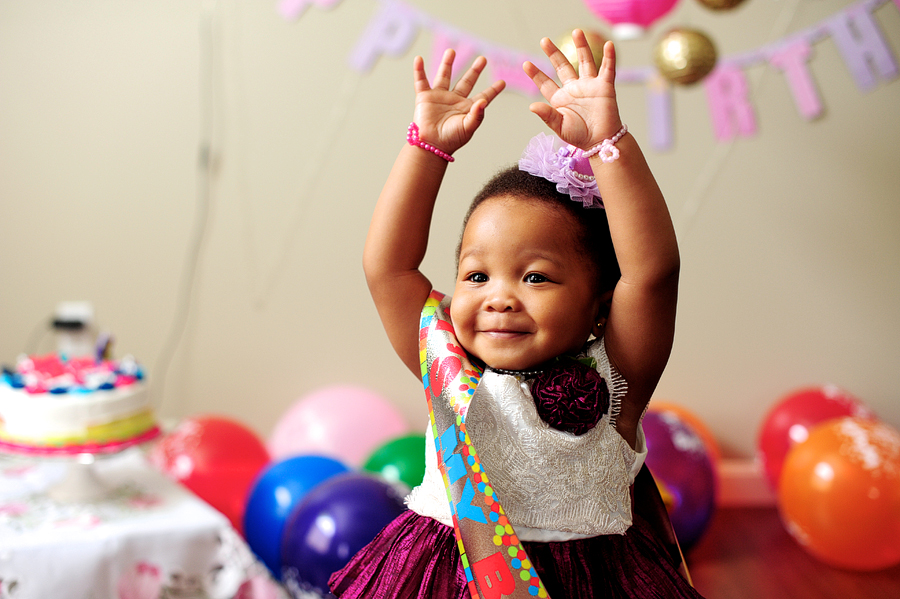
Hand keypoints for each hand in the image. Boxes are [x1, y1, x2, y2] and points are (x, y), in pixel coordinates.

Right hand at [412, 51, 505, 155]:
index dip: (493, 90)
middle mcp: (454, 101)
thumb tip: (483, 101)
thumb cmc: (451, 139)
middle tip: (483, 59)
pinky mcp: (425, 98)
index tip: (503, 82)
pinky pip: (421, 81)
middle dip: (474, 70)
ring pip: (444, 76)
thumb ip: (477, 115)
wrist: (431, 145)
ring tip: (451, 51)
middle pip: (466, 81)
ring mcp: (439, 97)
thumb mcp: (468, 128)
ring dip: (447, 63)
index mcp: (467, 108)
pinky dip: (419, 71)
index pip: (483, 96)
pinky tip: (418, 60)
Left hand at [523, 30, 622, 150]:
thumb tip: (532, 106)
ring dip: (581, 46)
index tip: (525, 64)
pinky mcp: (604, 87)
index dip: (536, 74)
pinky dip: (609, 57)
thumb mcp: (560, 126)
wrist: (601, 142)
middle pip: (562, 66)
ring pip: (584, 61)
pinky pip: (608, 69)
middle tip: (544, 41)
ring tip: (577, 31)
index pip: (545, 83)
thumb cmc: (580, 136)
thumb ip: (547, 115)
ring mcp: (589, 86)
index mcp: (560, 99)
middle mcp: (573, 89)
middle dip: (553, 53)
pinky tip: (608, 45)